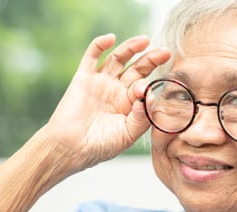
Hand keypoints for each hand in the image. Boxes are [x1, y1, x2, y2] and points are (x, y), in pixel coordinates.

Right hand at [44, 33, 169, 170]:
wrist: (71, 149)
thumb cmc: (100, 146)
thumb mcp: (128, 134)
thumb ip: (142, 118)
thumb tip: (150, 97)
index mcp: (130, 105)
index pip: (145, 88)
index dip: (149, 87)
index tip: (147, 92)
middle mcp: (117, 91)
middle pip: (137, 69)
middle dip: (151, 60)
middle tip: (165, 53)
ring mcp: (101, 82)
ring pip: (118, 59)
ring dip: (131, 47)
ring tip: (145, 40)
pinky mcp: (84, 78)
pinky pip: (91, 56)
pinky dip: (99, 45)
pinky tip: (110, 38)